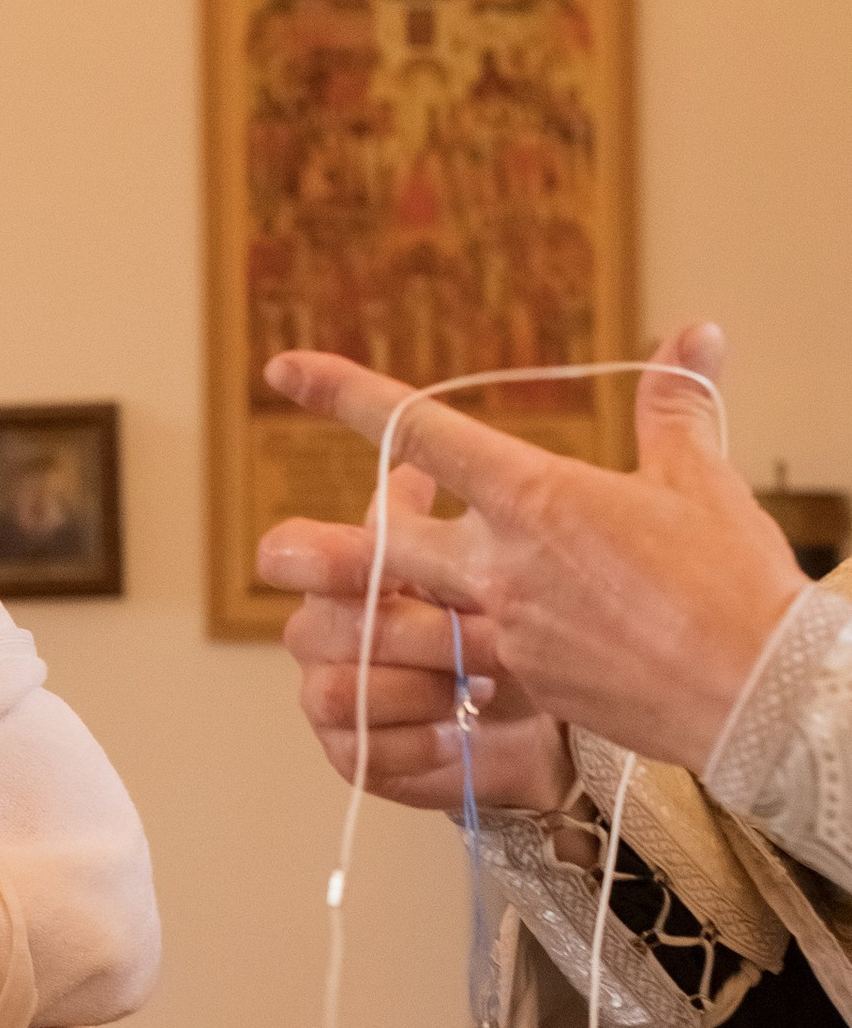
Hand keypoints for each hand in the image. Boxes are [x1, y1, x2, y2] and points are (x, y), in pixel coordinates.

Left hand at [258, 327, 802, 777]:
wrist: (757, 692)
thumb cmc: (733, 582)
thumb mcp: (700, 481)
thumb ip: (676, 407)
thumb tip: (695, 335)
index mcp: (538, 497)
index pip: (425, 433)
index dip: (348, 395)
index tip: (290, 372)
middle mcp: (506, 564)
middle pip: (387, 548)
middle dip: (328, 550)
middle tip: (270, 549)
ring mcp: (508, 630)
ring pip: (409, 620)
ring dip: (366, 619)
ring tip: (312, 628)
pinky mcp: (526, 684)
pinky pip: (463, 670)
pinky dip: (448, 662)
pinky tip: (444, 666)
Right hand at [260, 458, 572, 813]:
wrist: (540, 716)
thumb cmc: (501, 627)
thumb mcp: (479, 564)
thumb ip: (429, 524)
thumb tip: (413, 467)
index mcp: (341, 576)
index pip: (287, 553)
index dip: (319, 555)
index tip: (377, 560)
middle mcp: (321, 634)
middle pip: (331, 626)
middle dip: (424, 634)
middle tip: (494, 637)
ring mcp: (329, 696)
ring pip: (344, 689)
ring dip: (422, 689)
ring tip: (481, 688)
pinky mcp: (349, 755)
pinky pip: (363, 749)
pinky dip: (420, 740)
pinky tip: (459, 731)